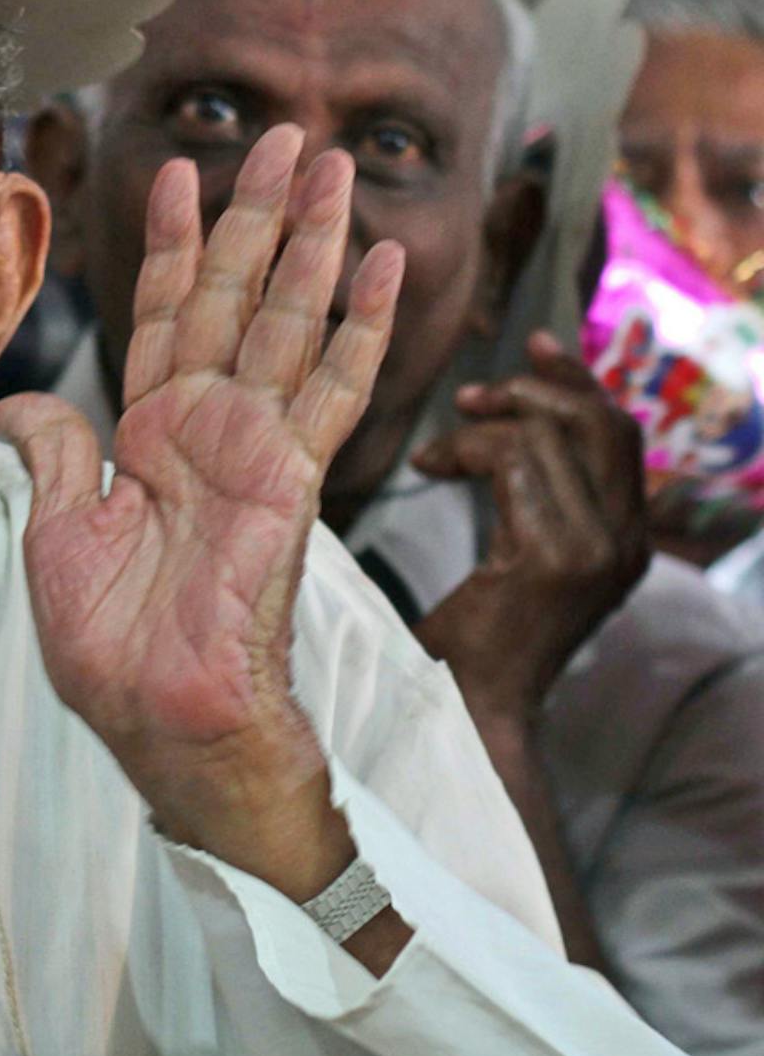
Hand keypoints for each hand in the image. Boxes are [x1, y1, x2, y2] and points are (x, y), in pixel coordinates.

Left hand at [0, 127, 402, 879]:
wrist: (159, 717)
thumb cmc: (110, 645)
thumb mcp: (56, 533)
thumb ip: (56, 454)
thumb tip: (17, 405)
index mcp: (150, 433)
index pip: (165, 313)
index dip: (175, 244)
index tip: (182, 170)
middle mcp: (208, 424)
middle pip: (238, 293)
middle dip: (259, 213)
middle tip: (287, 136)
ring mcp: (256, 445)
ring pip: (288, 318)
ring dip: (312, 241)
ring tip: (335, 165)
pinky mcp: (292, 476)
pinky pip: (332, 387)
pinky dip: (360, 324)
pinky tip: (382, 267)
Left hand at [414, 332, 650, 723]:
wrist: (465, 711)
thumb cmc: (472, 639)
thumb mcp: (518, 551)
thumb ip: (534, 494)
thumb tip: (517, 421)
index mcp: (625, 540)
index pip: (621, 432)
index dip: (579, 381)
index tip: (537, 343)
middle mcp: (626, 543)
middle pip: (604, 422)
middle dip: (536, 388)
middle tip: (470, 395)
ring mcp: (596, 551)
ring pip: (550, 436)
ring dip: (482, 424)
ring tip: (436, 450)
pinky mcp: (553, 558)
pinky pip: (512, 463)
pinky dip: (463, 450)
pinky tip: (428, 471)